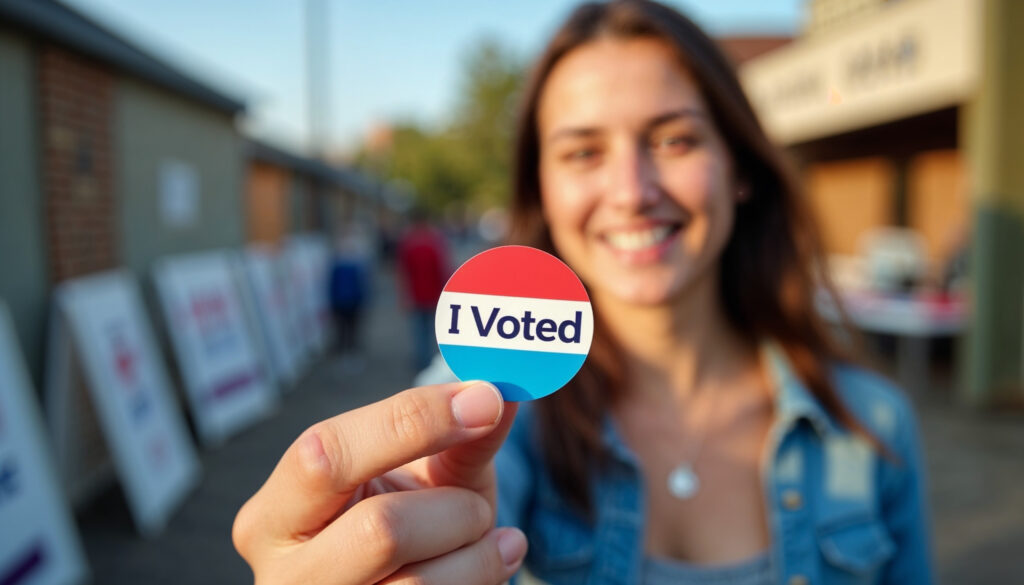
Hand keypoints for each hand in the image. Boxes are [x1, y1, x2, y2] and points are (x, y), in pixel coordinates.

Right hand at [232, 381, 525, 583]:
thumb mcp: (430, 471)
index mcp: (275, 512)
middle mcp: (283, 574)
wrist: (412, 581)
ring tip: (488, 540)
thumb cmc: (415, 519)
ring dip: (475, 554)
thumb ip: (462, 432)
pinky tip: (495, 561)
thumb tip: (502, 386)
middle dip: (451, 510)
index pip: (328, 453)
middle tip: (479, 506)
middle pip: (378, 530)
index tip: (484, 401)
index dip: (413, 421)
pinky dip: (482, 578)